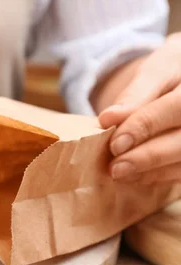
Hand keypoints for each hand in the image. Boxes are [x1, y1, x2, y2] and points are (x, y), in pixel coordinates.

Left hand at [98, 33, 180, 184]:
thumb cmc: (175, 70)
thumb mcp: (157, 71)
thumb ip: (135, 95)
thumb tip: (109, 118)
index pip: (176, 108)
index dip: (144, 127)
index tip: (116, 144)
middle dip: (147, 157)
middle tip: (115, 168)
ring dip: (151, 172)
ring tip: (120, 173)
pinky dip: (159, 176)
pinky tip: (135, 176)